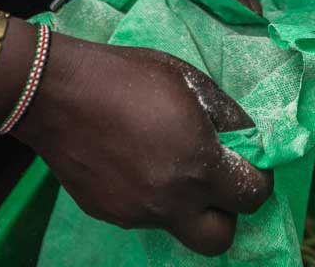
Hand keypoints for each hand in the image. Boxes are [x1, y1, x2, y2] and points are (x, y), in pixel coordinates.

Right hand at [14, 36, 272, 255]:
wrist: (57, 93)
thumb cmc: (128, 76)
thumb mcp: (188, 79)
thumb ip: (226, 114)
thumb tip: (247, 137)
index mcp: (199, 165)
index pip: (251, 196)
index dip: (258, 179)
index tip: (248, 162)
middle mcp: (172, 200)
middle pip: (220, 238)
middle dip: (226, 213)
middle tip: (215, 181)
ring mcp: (138, 213)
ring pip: (178, 227)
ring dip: (185, 204)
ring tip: (168, 163)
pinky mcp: (110, 213)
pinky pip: (144, 216)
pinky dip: (150, 197)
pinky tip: (135, 162)